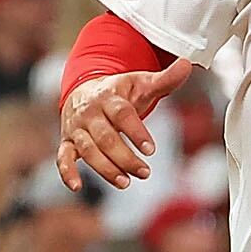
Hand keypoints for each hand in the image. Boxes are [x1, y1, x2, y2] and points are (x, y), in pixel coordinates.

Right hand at [56, 56, 192, 190]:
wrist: (83, 91)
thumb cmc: (119, 92)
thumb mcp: (141, 83)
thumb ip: (164, 79)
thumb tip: (187, 64)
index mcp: (108, 95)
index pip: (122, 113)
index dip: (136, 132)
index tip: (151, 149)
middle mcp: (90, 112)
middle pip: (105, 137)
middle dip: (125, 157)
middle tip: (145, 172)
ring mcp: (77, 128)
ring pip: (88, 150)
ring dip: (106, 168)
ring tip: (126, 182)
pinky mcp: (67, 142)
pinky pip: (63, 157)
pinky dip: (67, 172)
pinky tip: (77, 187)